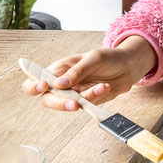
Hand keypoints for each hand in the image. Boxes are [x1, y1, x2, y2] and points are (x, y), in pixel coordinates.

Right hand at [21, 35, 157, 111]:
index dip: (33, 86)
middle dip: (59, 103)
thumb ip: (77, 71)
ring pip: (69, 104)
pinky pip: (87, 105)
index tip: (43, 86)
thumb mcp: (94, 58)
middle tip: (73, 103)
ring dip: (86, 98)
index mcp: (59, 69)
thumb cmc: (108, 57)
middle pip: (48, 99)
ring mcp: (75, 94)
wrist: (128, 66)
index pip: (36, 79)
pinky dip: (97, 97)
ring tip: (102, 86)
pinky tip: (106, 87)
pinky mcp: (88, 102)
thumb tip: (58, 84)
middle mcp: (64, 83)